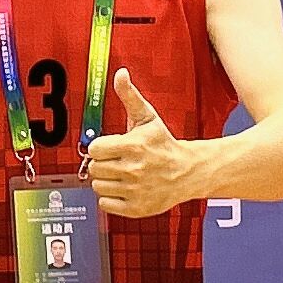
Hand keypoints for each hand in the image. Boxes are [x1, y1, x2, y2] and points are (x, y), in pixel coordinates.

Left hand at [84, 70, 200, 218]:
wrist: (188, 172)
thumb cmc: (164, 144)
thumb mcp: (147, 118)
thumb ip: (129, 96)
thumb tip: (120, 74)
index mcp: (134, 146)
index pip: (95, 149)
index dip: (101, 147)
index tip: (111, 147)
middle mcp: (134, 170)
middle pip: (94, 168)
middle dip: (103, 163)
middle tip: (117, 161)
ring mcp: (135, 191)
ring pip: (98, 186)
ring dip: (106, 180)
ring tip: (122, 174)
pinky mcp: (136, 208)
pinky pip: (105, 204)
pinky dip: (111, 198)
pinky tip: (124, 188)